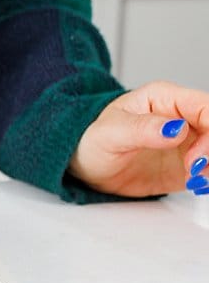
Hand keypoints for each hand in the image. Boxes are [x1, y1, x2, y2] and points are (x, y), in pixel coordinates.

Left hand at [68, 80, 208, 197]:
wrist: (85, 165)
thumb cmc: (91, 140)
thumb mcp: (110, 133)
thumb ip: (142, 129)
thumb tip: (175, 128)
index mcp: (164, 98)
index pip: (207, 108)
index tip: (195, 158)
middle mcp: (181, 117)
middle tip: (195, 171)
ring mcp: (187, 141)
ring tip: (194, 179)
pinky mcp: (187, 164)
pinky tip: (196, 184)